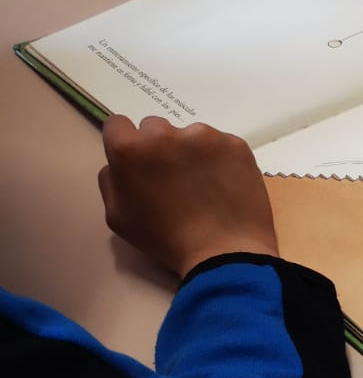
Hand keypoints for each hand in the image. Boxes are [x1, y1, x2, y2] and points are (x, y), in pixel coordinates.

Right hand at [98, 115, 279, 276]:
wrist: (226, 253)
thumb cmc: (167, 240)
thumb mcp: (119, 216)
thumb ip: (111, 180)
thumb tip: (120, 164)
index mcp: (129, 148)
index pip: (118, 124)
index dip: (129, 144)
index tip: (142, 164)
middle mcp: (164, 133)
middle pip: (155, 128)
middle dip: (160, 148)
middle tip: (175, 179)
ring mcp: (204, 136)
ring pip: (191, 136)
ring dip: (193, 152)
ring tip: (205, 186)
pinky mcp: (235, 144)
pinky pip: (222, 145)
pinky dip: (222, 160)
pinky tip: (226, 186)